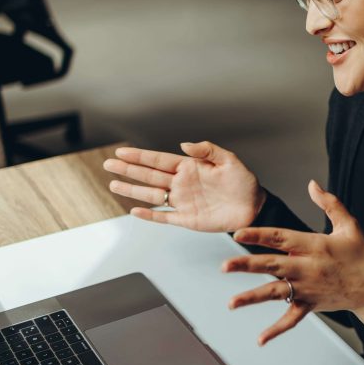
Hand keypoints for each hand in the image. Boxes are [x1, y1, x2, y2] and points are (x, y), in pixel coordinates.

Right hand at [103, 142, 265, 232]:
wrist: (254, 208)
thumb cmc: (244, 184)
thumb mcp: (230, 160)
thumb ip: (207, 150)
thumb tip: (184, 145)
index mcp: (190, 168)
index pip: (159, 160)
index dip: (140, 156)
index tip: (121, 152)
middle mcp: (182, 184)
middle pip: (149, 175)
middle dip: (128, 170)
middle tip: (108, 164)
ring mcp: (183, 202)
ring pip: (151, 195)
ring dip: (132, 190)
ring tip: (113, 184)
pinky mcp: (187, 219)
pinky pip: (164, 217)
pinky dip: (150, 216)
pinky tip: (135, 211)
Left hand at [223, 180, 363, 345]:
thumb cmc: (361, 255)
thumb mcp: (349, 225)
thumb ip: (330, 204)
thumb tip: (312, 185)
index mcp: (315, 246)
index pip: (281, 238)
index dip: (259, 235)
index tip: (238, 233)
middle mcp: (308, 268)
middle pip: (272, 265)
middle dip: (247, 266)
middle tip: (224, 266)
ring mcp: (308, 288)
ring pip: (276, 293)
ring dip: (252, 297)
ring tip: (232, 303)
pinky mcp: (310, 305)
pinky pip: (291, 319)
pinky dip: (276, 330)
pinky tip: (260, 339)